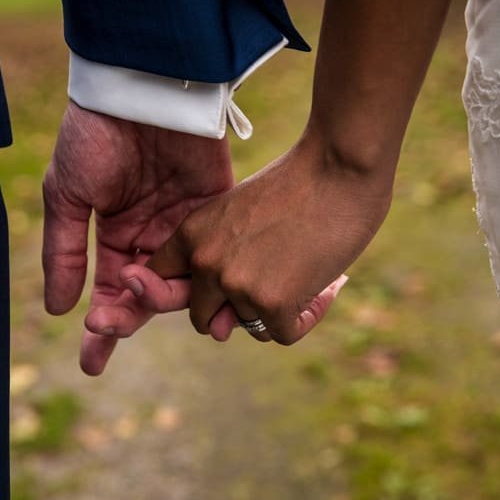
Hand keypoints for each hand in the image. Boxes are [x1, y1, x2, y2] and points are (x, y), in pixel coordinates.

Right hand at [42, 103, 232, 374]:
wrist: (140, 88)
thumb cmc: (96, 136)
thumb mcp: (67, 194)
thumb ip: (66, 252)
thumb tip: (59, 310)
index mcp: (115, 232)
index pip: (111, 290)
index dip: (103, 326)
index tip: (92, 363)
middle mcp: (152, 235)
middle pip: (146, 294)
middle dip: (126, 319)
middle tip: (108, 333)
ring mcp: (186, 225)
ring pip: (182, 282)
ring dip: (161, 303)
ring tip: (137, 305)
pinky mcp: (217, 209)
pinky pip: (215, 255)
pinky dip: (209, 280)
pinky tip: (203, 303)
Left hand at [136, 133, 394, 344]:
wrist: (340, 165)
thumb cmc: (298, 184)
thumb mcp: (238, 214)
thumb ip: (220, 262)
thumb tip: (219, 332)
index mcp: (190, 234)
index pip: (159, 283)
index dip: (187, 295)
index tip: (214, 295)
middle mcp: (204, 261)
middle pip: (203, 319)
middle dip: (234, 312)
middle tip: (272, 283)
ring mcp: (235, 284)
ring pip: (250, 327)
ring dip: (278, 311)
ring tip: (306, 272)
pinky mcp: (271, 302)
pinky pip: (283, 334)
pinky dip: (307, 317)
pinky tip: (325, 286)